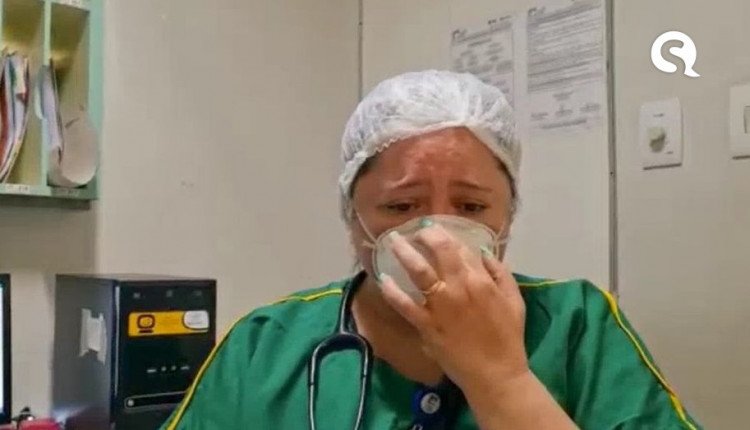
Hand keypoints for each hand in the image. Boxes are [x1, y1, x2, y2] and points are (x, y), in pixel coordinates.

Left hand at [378, 223, 528, 391]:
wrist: (496, 374)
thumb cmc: (507, 337)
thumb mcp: (514, 300)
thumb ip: (499, 273)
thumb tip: (483, 251)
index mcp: (479, 279)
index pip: (459, 248)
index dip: (445, 235)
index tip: (434, 230)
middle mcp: (458, 286)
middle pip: (438, 251)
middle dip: (424, 235)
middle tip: (414, 230)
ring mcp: (440, 305)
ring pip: (418, 271)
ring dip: (404, 252)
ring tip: (393, 240)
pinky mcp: (426, 324)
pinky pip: (404, 304)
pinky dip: (392, 291)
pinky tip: (383, 279)